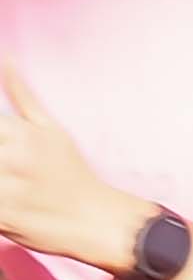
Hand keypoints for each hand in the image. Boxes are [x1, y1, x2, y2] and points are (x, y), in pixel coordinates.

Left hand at [0, 66, 144, 276]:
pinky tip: (7, 196)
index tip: (4, 143)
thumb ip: (20, 94)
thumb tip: (5, 57)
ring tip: (9, 177)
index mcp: (20, 132)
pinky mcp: (3, 216)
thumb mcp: (52, 130)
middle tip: (8, 162)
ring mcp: (6, 188)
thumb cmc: (71, 174)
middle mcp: (12, 157)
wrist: (96, 222)